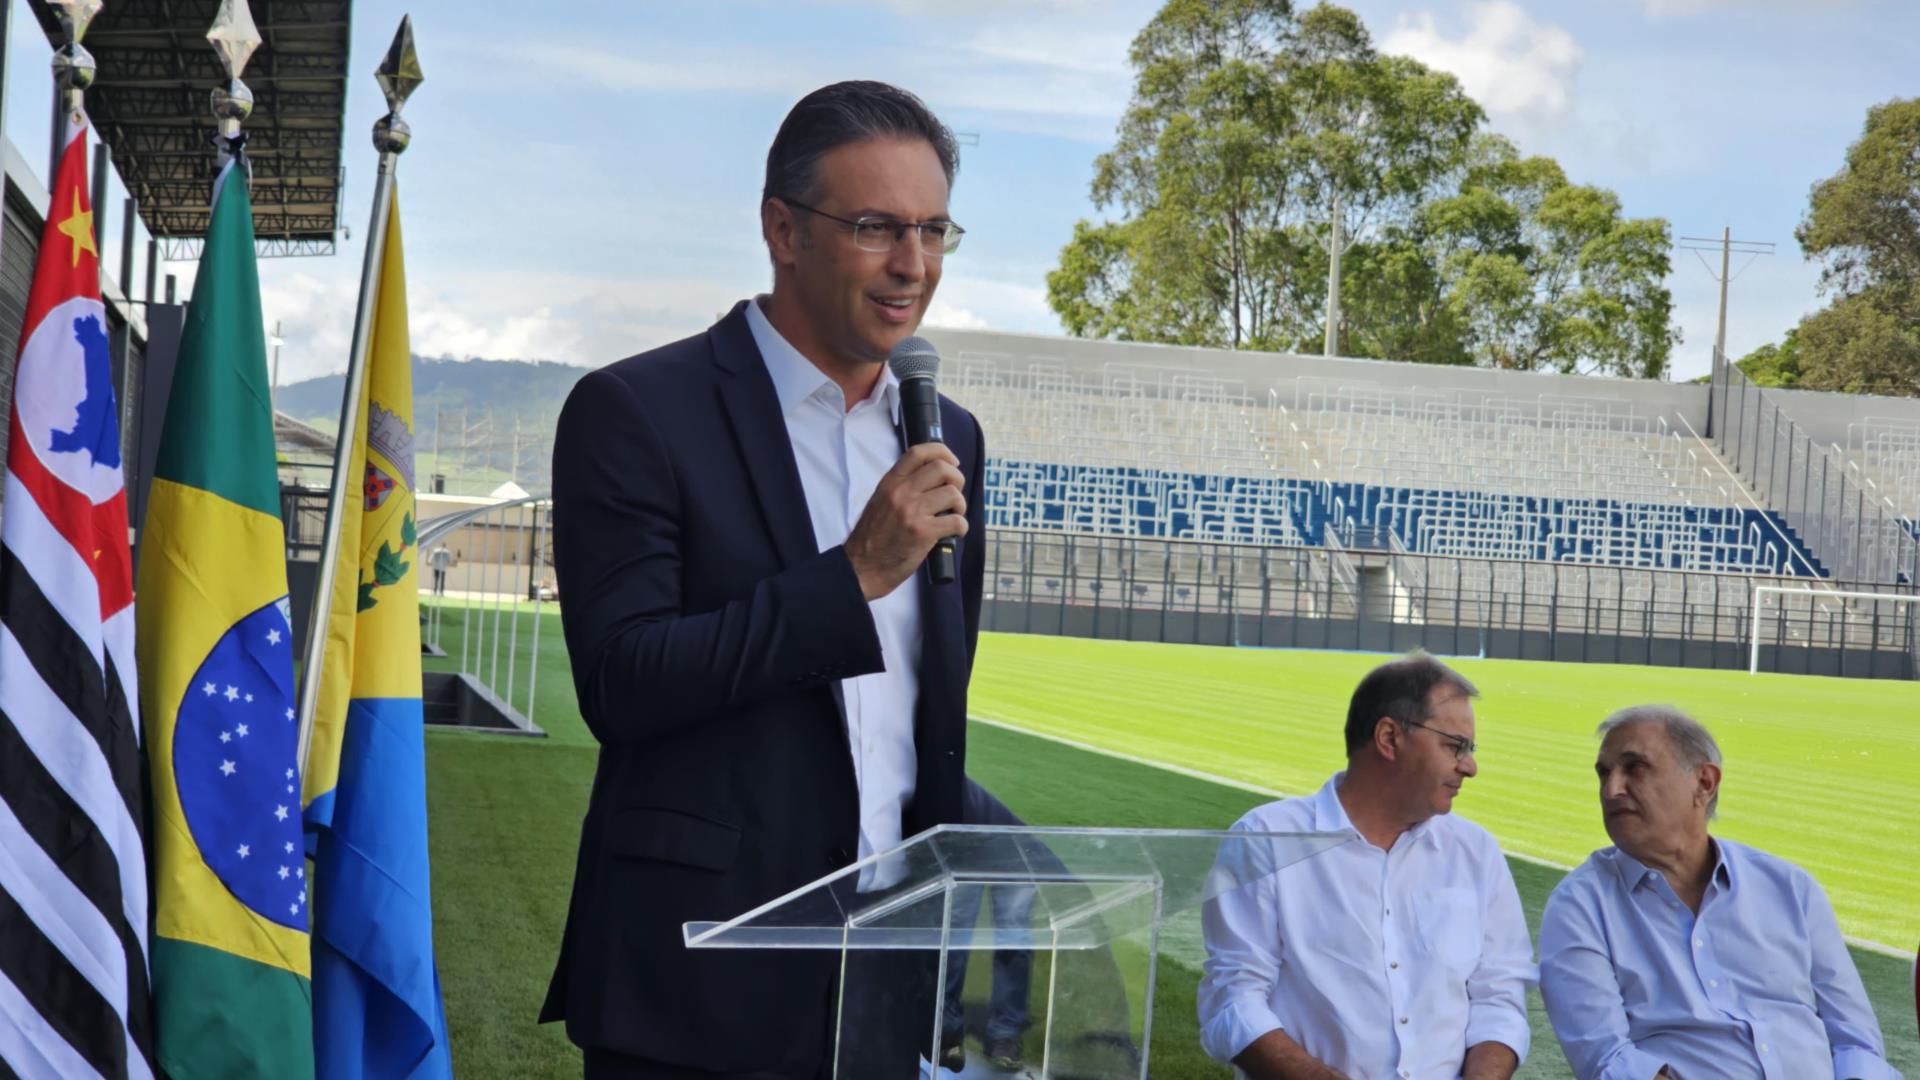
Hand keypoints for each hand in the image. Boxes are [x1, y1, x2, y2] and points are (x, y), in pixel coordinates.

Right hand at [845, 443, 966, 600]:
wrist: (860, 568)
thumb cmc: (872, 538)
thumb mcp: (879, 502)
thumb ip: (901, 488)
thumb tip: (932, 480)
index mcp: (890, 483)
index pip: (918, 452)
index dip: (942, 452)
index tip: (952, 462)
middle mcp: (901, 492)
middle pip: (942, 469)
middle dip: (957, 480)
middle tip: (953, 495)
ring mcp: (912, 512)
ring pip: (953, 494)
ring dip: (960, 505)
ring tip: (953, 515)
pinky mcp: (923, 533)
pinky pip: (957, 521)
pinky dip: (961, 527)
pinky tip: (954, 533)